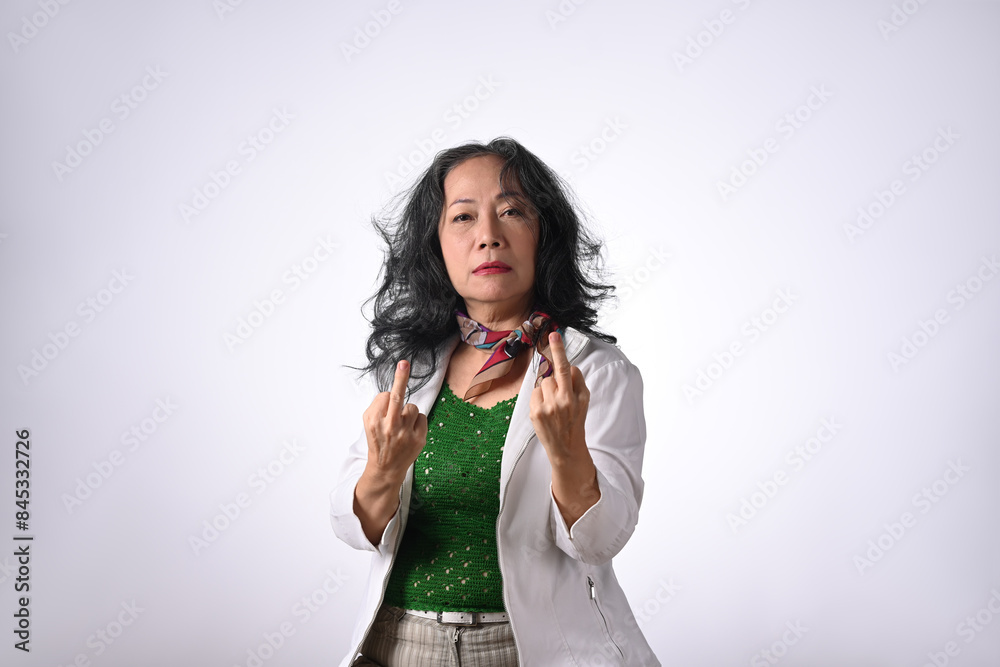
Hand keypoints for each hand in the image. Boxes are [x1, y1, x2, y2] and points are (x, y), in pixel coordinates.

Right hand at [362, 359, 427, 482]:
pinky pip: (422, 417)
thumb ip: (377, 407)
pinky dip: (417, 422)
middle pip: (395, 397)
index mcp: (374, 421)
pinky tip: (410, 432)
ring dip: (408, 412)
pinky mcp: (419, 439)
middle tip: (403, 363)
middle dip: (400, 379)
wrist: (386, 468)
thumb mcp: (368, 424)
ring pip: (412, 407)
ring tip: (402, 425)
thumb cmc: (378, 441)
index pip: (384, 396)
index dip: (386, 398)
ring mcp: (405, 434)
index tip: (395, 378)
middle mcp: (389, 427)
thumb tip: (391, 391)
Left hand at [529, 331, 590, 466]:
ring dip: (547, 390)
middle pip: (551, 376)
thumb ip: (577, 381)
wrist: (566, 448)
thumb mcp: (585, 400)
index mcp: (572, 397)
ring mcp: (544, 408)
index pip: (565, 369)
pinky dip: (539, 398)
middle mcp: (557, 402)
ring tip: (553, 406)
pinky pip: (534, 393)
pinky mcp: (533, 413)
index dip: (559, 350)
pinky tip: (546, 411)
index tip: (554, 334)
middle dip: (555, 382)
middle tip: (561, 398)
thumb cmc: (576, 420)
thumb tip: (568, 366)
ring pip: (542, 383)